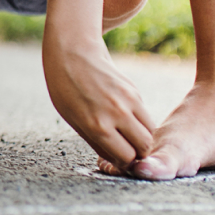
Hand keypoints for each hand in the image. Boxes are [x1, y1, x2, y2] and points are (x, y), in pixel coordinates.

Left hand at [43, 34, 153, 169]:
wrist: (71, 52)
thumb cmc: (65, 87)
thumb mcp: (72, 118)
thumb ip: (96, 141)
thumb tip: (117, 161)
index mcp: (97, 125)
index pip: (127, 158)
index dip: (124, 163)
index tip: (119, 159)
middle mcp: (116, 114)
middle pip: (143, 148)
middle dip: (137, 153)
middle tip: (126, 149)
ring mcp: (127, 101)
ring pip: (150, 133)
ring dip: (141, 138)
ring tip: (127, 135)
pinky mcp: (134, 91)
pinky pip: (145, 116)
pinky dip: (140, 122)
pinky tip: (125, 117)